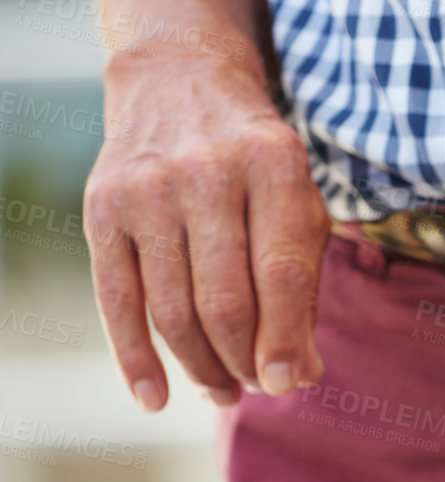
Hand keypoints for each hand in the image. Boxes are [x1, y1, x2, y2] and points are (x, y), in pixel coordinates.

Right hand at [83, 46, 328, 410]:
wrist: (179, 83)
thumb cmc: (258, 165)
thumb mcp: (300, 204)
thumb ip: (305, 285)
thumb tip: (301, 374)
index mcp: (274, 166)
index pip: (280, 275)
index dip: (284, 340)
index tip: (288, 383)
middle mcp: (207, 172)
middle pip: (224, 301)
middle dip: (244, 360)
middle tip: (257, 386)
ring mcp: (148, 188)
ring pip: (173, 310)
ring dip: (200, 367)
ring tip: (224, 392)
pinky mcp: (103, 206)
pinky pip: (117, 299)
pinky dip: (135, 358)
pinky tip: (156, 398)